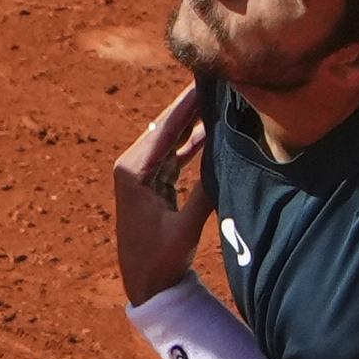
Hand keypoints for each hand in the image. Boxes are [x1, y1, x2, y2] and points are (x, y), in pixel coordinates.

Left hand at [111, 83, 216, 303]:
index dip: (187, 102)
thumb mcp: (185, 228)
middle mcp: (132, 168)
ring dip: (195, 118)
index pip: (165, 129)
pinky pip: (176, 153)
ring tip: (220, 91)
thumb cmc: (160, 261)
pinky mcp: (152, 181)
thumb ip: (204, 194)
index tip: (204, 75)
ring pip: (172, 137)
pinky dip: (194, 141)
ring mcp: (141, 173)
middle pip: (167, 126)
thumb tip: (227, 159)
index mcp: (132, 173)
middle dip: (191, 101)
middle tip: (216, 73)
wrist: (147, 285)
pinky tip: (215, 124)